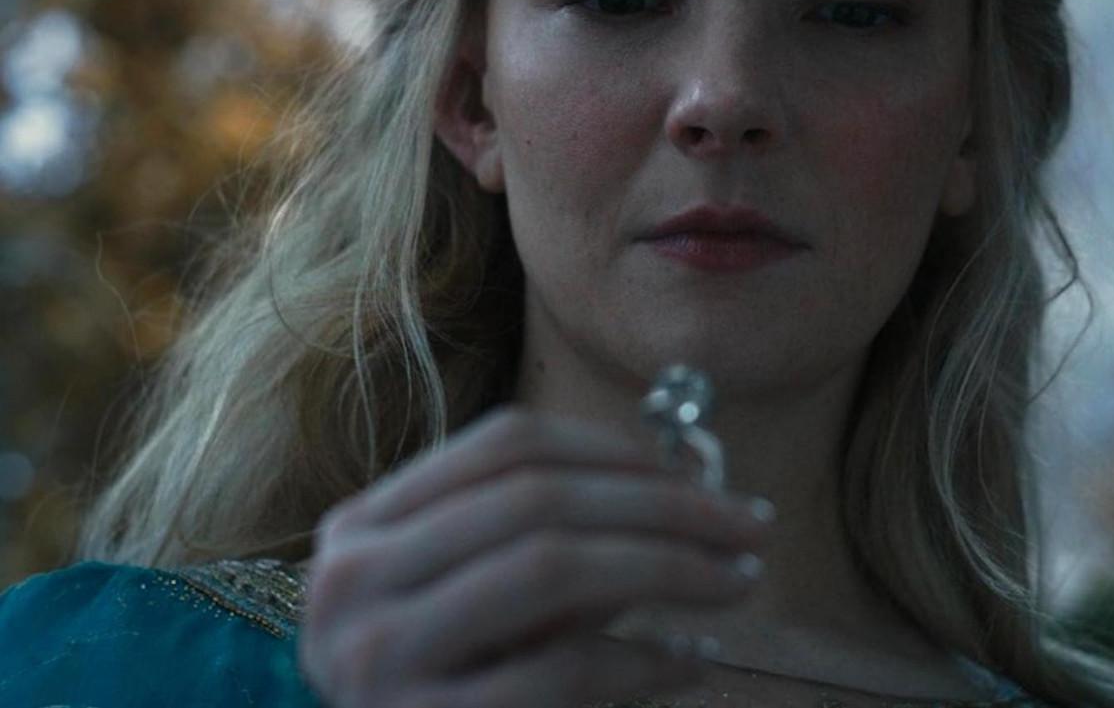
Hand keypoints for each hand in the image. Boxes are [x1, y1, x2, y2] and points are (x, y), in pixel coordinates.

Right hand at [297, 405, 774, 706]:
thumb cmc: (446, 680)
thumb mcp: (479, 595)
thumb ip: (553, 540)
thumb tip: (689, 487)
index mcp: (364, 525)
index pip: (507, 443)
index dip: (615, 448)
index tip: (698, 473)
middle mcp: (353, 580)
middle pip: (539, 498)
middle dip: (665, 503)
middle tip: (750, 524)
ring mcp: (379, 657)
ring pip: (552, 566)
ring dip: (669, 565)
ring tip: (738, 579)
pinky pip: (563, 671)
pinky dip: (643, 660)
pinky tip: (693, 660)